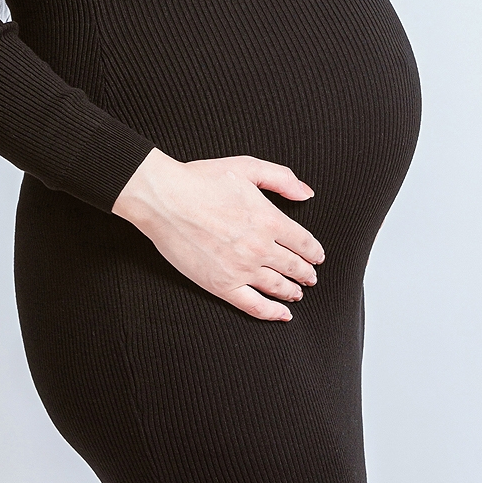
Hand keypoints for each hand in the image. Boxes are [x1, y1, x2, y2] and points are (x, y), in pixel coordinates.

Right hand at [111, 148, 324, 320]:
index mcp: (269, 219)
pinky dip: (272, 313)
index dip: (315, 252)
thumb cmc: (200, 180)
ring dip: (293, 291)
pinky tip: (283, 315)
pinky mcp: (221, 285)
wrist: (164, 199)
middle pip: (294, 266)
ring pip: (278, 286)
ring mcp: (241, 269)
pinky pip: (254, 306)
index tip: (317, 256)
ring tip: (298, 293)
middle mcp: (260, 247)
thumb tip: (307, 193)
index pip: (304, 242)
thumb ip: (282, 179)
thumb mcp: (246, 167)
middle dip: (306, 273)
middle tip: (311, 277)